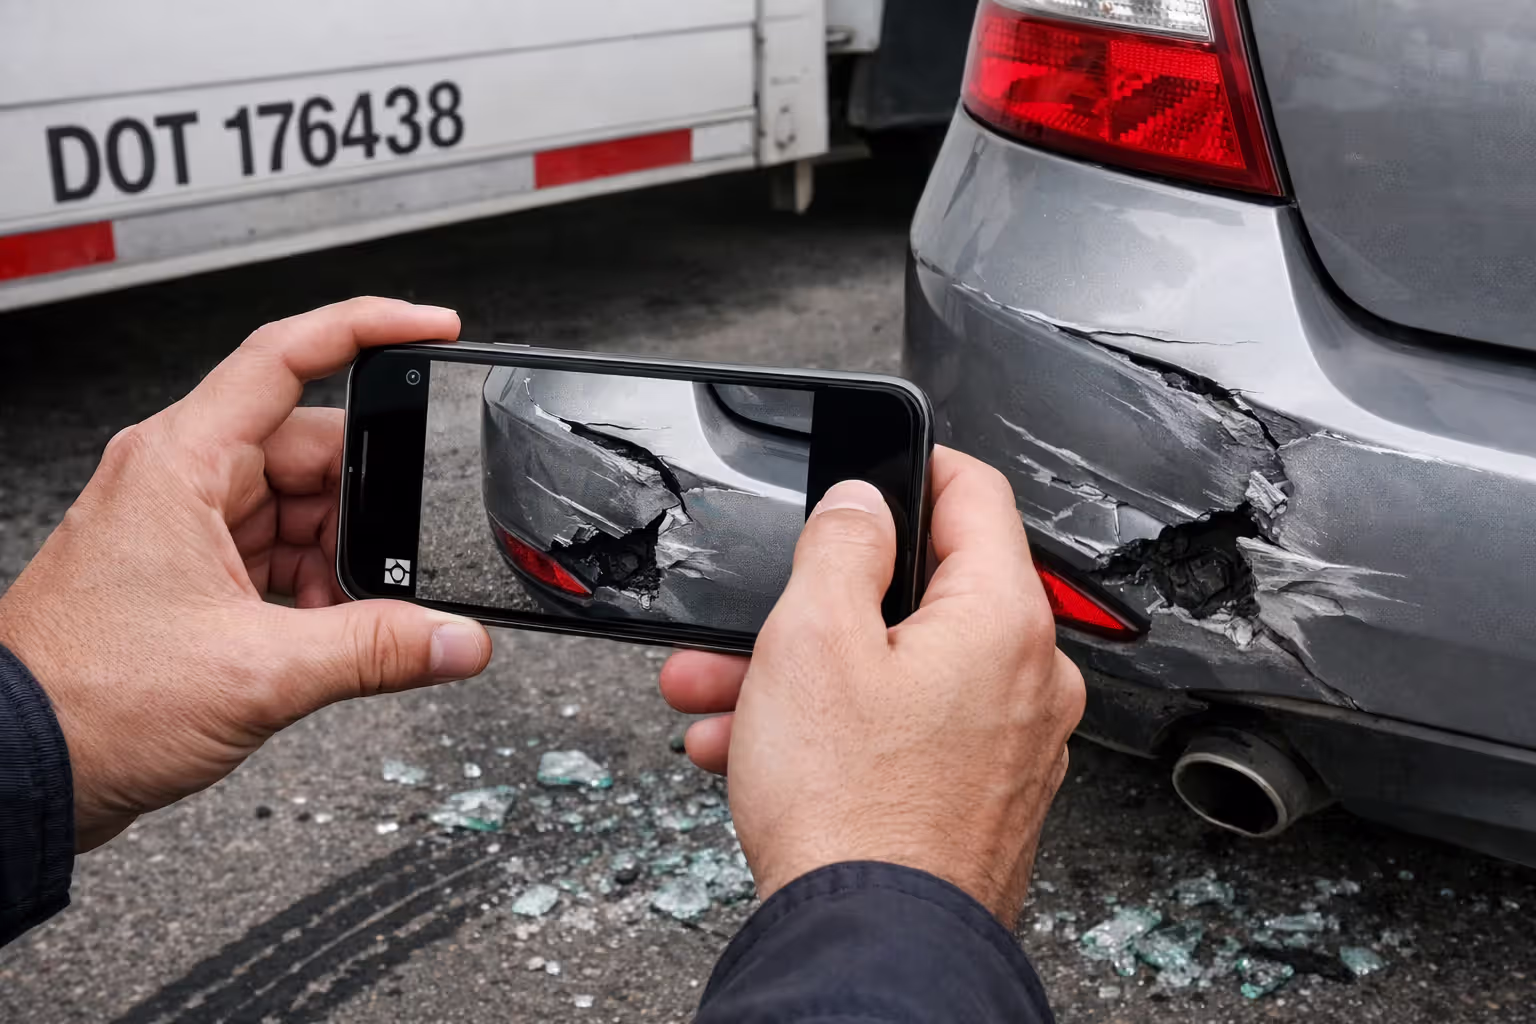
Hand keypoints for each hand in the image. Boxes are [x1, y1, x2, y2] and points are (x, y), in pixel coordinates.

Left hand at [0, 298, 491, 850]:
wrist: (20, 768)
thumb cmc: (87, 700)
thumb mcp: (259, 672)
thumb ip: (376, 649)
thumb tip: (457, 639)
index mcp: (183, 462)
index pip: (288, 355)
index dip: (368, 328)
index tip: (429, 327)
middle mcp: (180, 480)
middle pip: (311, 450)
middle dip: (366, 507)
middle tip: (400, 557)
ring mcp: (183, 525)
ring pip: (299, 508)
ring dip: (339, 559)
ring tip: (351, 616)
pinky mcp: (188, 571)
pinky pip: (277, 551)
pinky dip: (314, 586)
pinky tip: (325, 631)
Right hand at [659, 447, 1083, 923]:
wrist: (872, 950)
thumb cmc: (852, 812)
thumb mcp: (815, 640)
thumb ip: (843, 547)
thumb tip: (863, 504)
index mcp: (1003, 621)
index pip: (976, 495)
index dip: (917, 466)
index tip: (878, 467)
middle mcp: (1026, 680)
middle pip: (919, 598)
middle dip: (817, 604)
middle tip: (754, 618)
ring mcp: (1008, 745)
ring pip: (898, 672)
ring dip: (806, 674)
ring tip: (723, 695)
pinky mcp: (979, 797)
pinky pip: (905, 734)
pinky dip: (837, 730)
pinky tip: (757, 751)